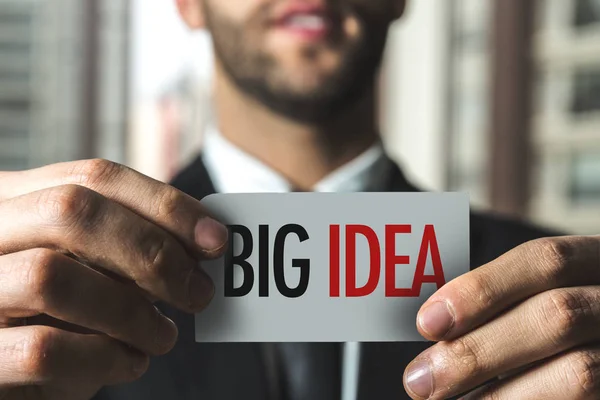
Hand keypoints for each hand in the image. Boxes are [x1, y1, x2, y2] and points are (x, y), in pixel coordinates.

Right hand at [0, 159, 227, 399]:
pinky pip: (42, 350)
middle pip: (72, 210)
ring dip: (131, 311)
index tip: (216, 238)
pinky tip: (130, 362)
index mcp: (14, 200)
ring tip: (164, 336)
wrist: (8, 367)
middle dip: (152, 252)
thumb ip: (127, 243)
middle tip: (198, 292)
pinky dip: (104, 358)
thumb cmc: (52, 312)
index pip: (95, 177)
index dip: (165, 204)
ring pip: (51, 277)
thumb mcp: (86, 265)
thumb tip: (206, 240)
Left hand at [403, 236, 599, 399]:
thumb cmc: (565, 323)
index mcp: (596, 263)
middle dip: (478, 350)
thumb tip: (435, 325)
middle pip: (556, 316)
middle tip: (421, 380)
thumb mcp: (545, 295)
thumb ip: (505, 303)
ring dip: (499, 394)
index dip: (482, 289)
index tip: (428, 321)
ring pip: (579, 372)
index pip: (545, 260)